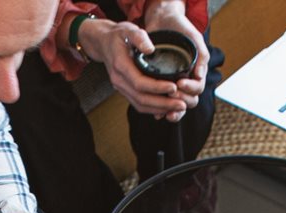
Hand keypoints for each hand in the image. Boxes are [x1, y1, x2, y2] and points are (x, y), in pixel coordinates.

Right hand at [77, 3, 207, 119]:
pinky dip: (153, 109)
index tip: (174, 87)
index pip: (139, 82)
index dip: (157, 87)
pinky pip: (138, 104)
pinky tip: (167, 108)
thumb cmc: (118, 36)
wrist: (103, 43)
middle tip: (181, 104)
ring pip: (140, 105)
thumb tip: (151, 49)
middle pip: (141, 99)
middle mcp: (119, 81)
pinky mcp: (125, 91)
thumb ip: (139, 38)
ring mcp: (121, 88)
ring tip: (178, 108)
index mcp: (120, 66)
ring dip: (159, 109)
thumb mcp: (129, 29)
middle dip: (162, 103)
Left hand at [141, 0, 210, 106]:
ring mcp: (174, 84)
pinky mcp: (161, 85)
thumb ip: (201, 56)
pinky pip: (163, 103)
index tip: (180, 82)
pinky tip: (156, 113)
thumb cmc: (182, 28)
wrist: (163, 20)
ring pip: (177, 105)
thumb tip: (199, 76)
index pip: (198, 89)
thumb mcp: (195, 38)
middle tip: (172, 92)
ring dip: (172, 109)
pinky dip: (161, 110)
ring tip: (164, 108)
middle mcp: (187, 81)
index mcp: (196, 72)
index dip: (190, 89)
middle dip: (182, 101)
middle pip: (190, 101)